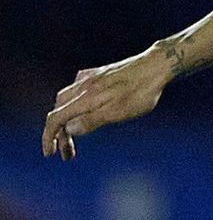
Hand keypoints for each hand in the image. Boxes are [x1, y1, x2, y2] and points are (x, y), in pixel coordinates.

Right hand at [41, 49, 172, 160]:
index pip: (56, 119)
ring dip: (65, 118)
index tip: (50, 154)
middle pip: (59, 111)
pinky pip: (77, 88)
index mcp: (86, 98)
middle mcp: (83, 86)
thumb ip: (92, 120)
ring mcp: (91, 78)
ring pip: (65, 99)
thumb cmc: (142, 91)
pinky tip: (82, 106)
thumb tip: (69, 129)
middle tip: (68, 152)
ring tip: (74, 133)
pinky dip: (73, 102)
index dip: (49, 137)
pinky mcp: (99, 73)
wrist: (157, 65)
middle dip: (59, 133)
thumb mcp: (119, 112)